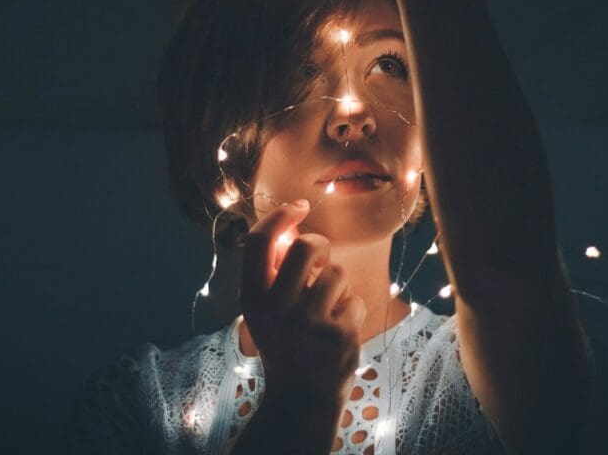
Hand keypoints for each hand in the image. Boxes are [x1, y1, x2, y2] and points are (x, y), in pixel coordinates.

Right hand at [239, 200, 366, 406]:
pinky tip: (338, 332)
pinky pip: (355, 299)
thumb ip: (272, 273)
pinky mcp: (340, 334)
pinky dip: (351, 312)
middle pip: (307, 246)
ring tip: (326, 309)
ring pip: (337, 273)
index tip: (298, 207)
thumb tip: (289, 228)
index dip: (280, 216)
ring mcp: (310, 322)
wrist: (301, 399)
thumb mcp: (264, 311)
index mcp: (252, 298)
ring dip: (337, 286)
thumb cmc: (284, 343)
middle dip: (320, 247)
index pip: (261, 241)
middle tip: (319, 262)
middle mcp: (277, 307)